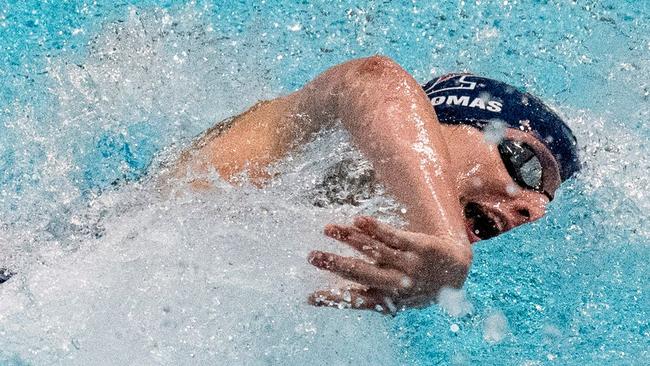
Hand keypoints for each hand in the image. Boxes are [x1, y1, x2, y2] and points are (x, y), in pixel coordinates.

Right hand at [307, 216, 471, 313]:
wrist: (455, 271)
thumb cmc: (419, 287)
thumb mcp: (397, 299)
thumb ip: (372, 297)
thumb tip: (336, 299)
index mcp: (388, 300)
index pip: (355, 300)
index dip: (332, 299)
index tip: (310, 296)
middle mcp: (397, 284)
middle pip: (361, 273)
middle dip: (334, 265)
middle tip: (312, 257)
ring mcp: (408, 264)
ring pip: (374, 250)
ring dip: (349, 239)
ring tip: (328, 229)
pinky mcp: (418, 246)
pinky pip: (392, 236)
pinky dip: (374, 228)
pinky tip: (357, 221)